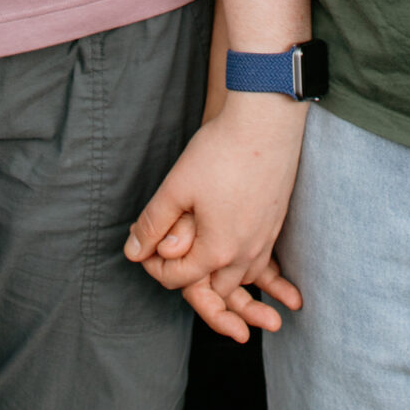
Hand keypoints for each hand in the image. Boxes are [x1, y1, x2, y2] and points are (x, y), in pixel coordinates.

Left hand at [124, 96, 307, 342]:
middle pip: (212, 288)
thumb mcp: (176, 187)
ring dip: (218, 272)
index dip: (153, 266)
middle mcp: (246, 254)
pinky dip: (240, 259)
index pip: (178, 280)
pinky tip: (227, 238)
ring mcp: (265, 240)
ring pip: (239, 277)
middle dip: (187, 275)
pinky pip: (257, 260)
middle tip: (167, 247)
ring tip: (197, 248)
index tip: (144, 243)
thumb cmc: (221, 152)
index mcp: (217, 252)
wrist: (267, 122)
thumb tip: (132, 251)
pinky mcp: (276, 224)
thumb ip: (153, 224)